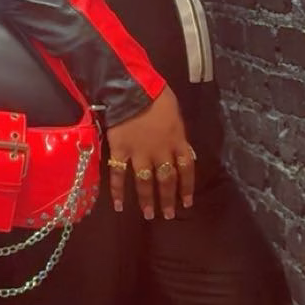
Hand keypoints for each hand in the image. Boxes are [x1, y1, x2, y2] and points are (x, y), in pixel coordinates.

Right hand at [106, 89, 195, 219]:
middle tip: (168, 215)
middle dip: (168, 199)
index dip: (187, 187)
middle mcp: (161, 151)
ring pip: (146, 182)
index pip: (186, 169)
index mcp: (177, 140)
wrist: (132, 89)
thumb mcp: (175, 113)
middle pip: (167, 180)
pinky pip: (119, 174)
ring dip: (147, 200)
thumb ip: (176, 133)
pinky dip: (118, 191)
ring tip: (148, 215)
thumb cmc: (156, 95)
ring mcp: (140, 153)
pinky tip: (119, 205)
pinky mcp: (120, 151)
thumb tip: (179, 146)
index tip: (187, 202)